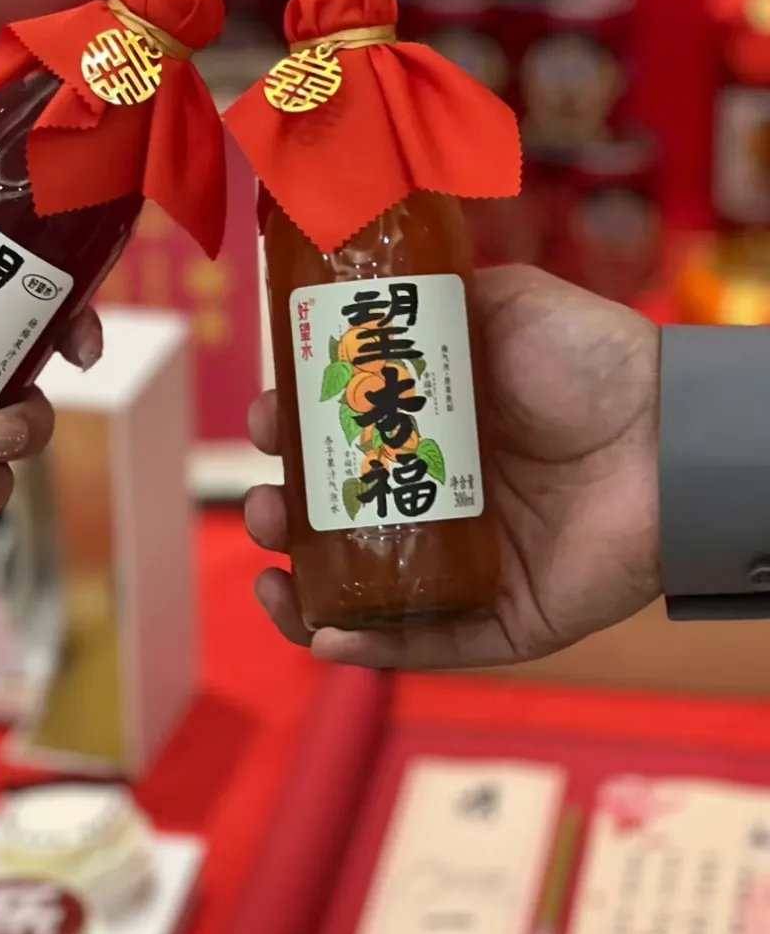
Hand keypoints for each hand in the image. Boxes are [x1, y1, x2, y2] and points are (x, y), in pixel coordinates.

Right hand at [245, 265, 659, 667]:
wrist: (668, 430)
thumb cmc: (588, 361)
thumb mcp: (501, 305)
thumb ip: (439, 299)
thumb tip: (369, 287)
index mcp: (432, 432)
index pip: (340, 444)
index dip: (292, 439)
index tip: (265, 423)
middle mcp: (442, 498)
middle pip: (339, 523)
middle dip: (283, 519)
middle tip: (264, 506)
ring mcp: (471, 563)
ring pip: (369, 594)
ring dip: (306, 593)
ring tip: (273, 579)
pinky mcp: (506, 618)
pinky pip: (431, 642)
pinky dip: (373, 647)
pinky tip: (326, 633)